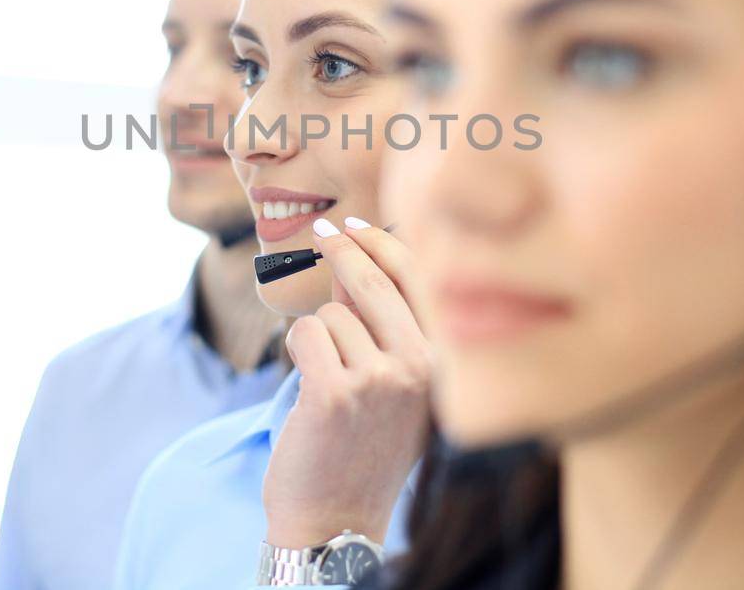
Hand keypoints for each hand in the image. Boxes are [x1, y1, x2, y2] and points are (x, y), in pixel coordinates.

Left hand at [262, 217, 431, 548]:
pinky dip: (297, 352)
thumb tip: (353, 255)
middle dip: (343, 249)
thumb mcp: (394, 386)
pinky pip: (306, 334)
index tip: (354, 223)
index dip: (383, 242)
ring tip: (329, 385)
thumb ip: (381, 325)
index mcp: (445, 365)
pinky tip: (308, 388)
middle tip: (321, 232)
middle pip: (374, 279)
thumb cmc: (362, 448)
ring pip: (333, 313)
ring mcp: (381, 380)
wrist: (336, 520)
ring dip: (319, 338)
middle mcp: (423, 368)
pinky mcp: (335, 391)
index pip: (419, 282)